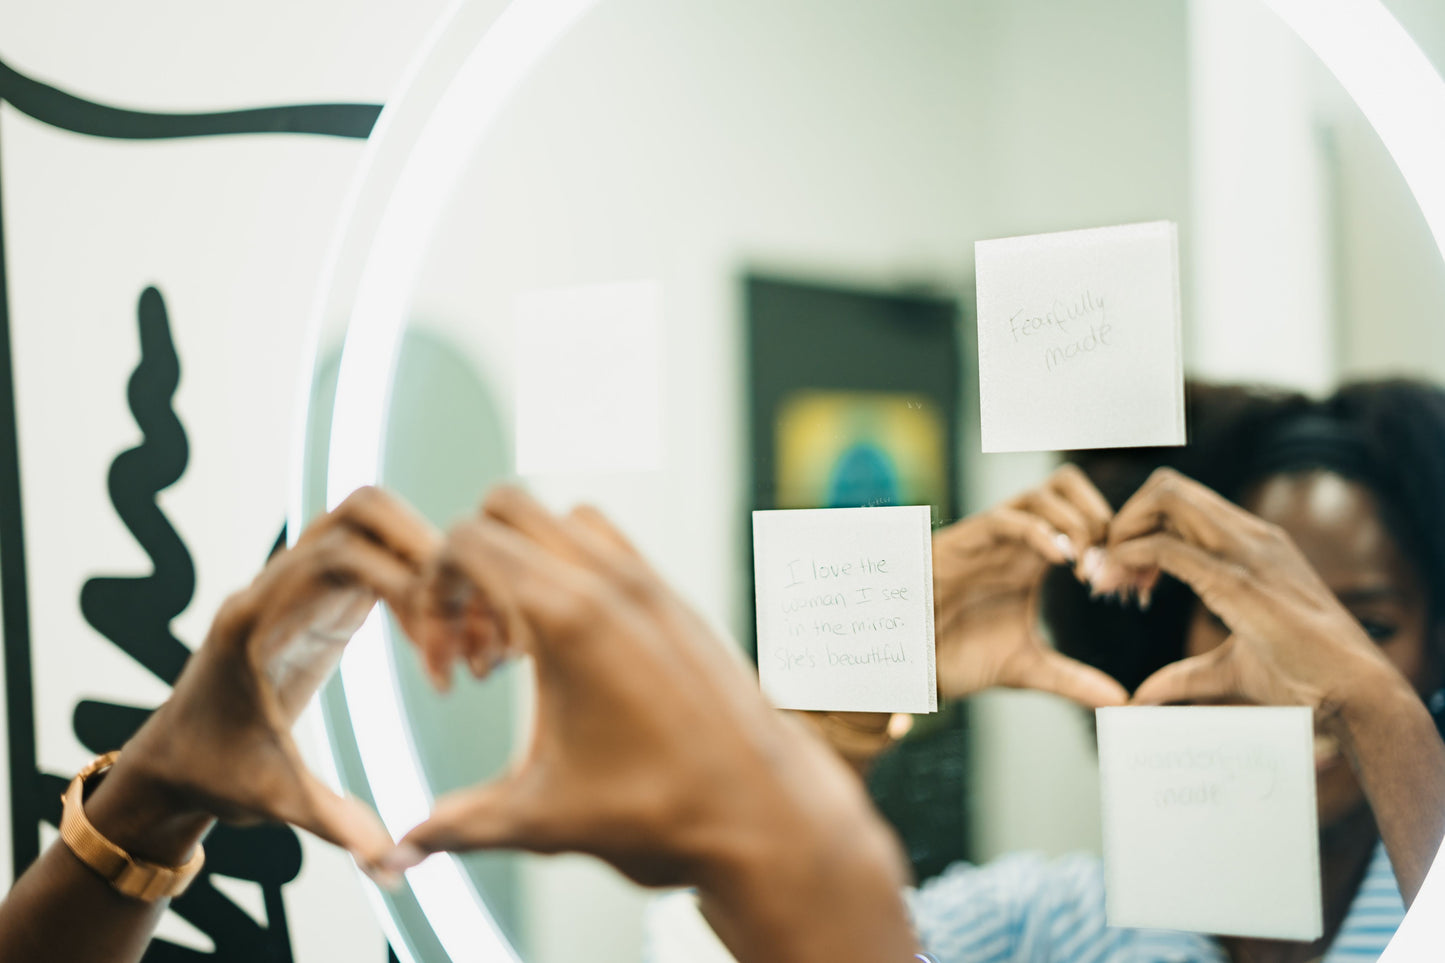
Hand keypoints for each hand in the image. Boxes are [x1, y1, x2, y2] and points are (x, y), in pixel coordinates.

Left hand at [105, 487, 439, 875]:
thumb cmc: (216, 773)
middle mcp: (279, 584)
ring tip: (464, 620)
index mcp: (259, 618)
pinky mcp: (325, 597)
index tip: (437, 652)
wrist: (178, 763)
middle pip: (360, 510)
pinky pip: (380, 554)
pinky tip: (446, 632)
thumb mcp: (275, 800)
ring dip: (426, 553)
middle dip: (424, 545)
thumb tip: (390, 866)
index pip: (338, 556)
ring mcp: (303, 584)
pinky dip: (419, 576)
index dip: (401, 588)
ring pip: (372, 521)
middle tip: (466, 610)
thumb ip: (333, 823)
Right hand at [387, 488, 916, 962]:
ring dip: (529, 560)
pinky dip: (577, 572)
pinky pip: (612, 548)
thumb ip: (457, 826)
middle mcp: (611, 581)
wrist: (764, 812)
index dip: (433, 594)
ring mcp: (652, 584)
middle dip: (473, 564)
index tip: (451, 671)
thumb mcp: (543, 818)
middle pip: (509, 507)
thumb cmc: (661, 811)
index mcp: (568, 615)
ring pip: (565, 519)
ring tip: (525, 647)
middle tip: (479, 648)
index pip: (467, 540)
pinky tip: (577, 654)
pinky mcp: (678, 601)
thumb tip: (397, 856)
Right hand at [933, 464, 1127, 705]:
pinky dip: (1040, 531)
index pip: (1085, 515)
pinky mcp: (964, 543)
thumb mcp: (1029, 668)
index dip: (1113, 541)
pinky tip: (1061, 561)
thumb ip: (1074, 680)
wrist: (910, 663)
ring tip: (1083, 565)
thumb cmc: (956, 654)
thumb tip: (1120, 701)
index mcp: (1034, 558)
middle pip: (1068, 486)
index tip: (1126, 585)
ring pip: (1042, 493)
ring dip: (1074, 521)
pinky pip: (1006, 518)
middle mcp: (1016, 539)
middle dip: (1099, 518)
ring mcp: (990, 538)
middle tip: (1104, 568)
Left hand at [1097, 468, 1403, 712]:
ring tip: (1110, 580)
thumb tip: (1144, 696)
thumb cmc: (1307, 680)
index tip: (1127, 580)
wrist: (1357, 695)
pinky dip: (1129, 558)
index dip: (1140, 531)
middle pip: (1167, 487)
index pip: (1182, 503)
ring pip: (1166, 498)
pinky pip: (1166, 547)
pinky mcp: (1238, 581)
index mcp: (1253, 544)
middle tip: (1109, 572)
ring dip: (1123, 532)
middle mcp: (1251, 535)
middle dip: (1124, 520)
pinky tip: (1122, 587)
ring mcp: (1247, 551)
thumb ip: (1185, 676)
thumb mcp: (1231, 669)